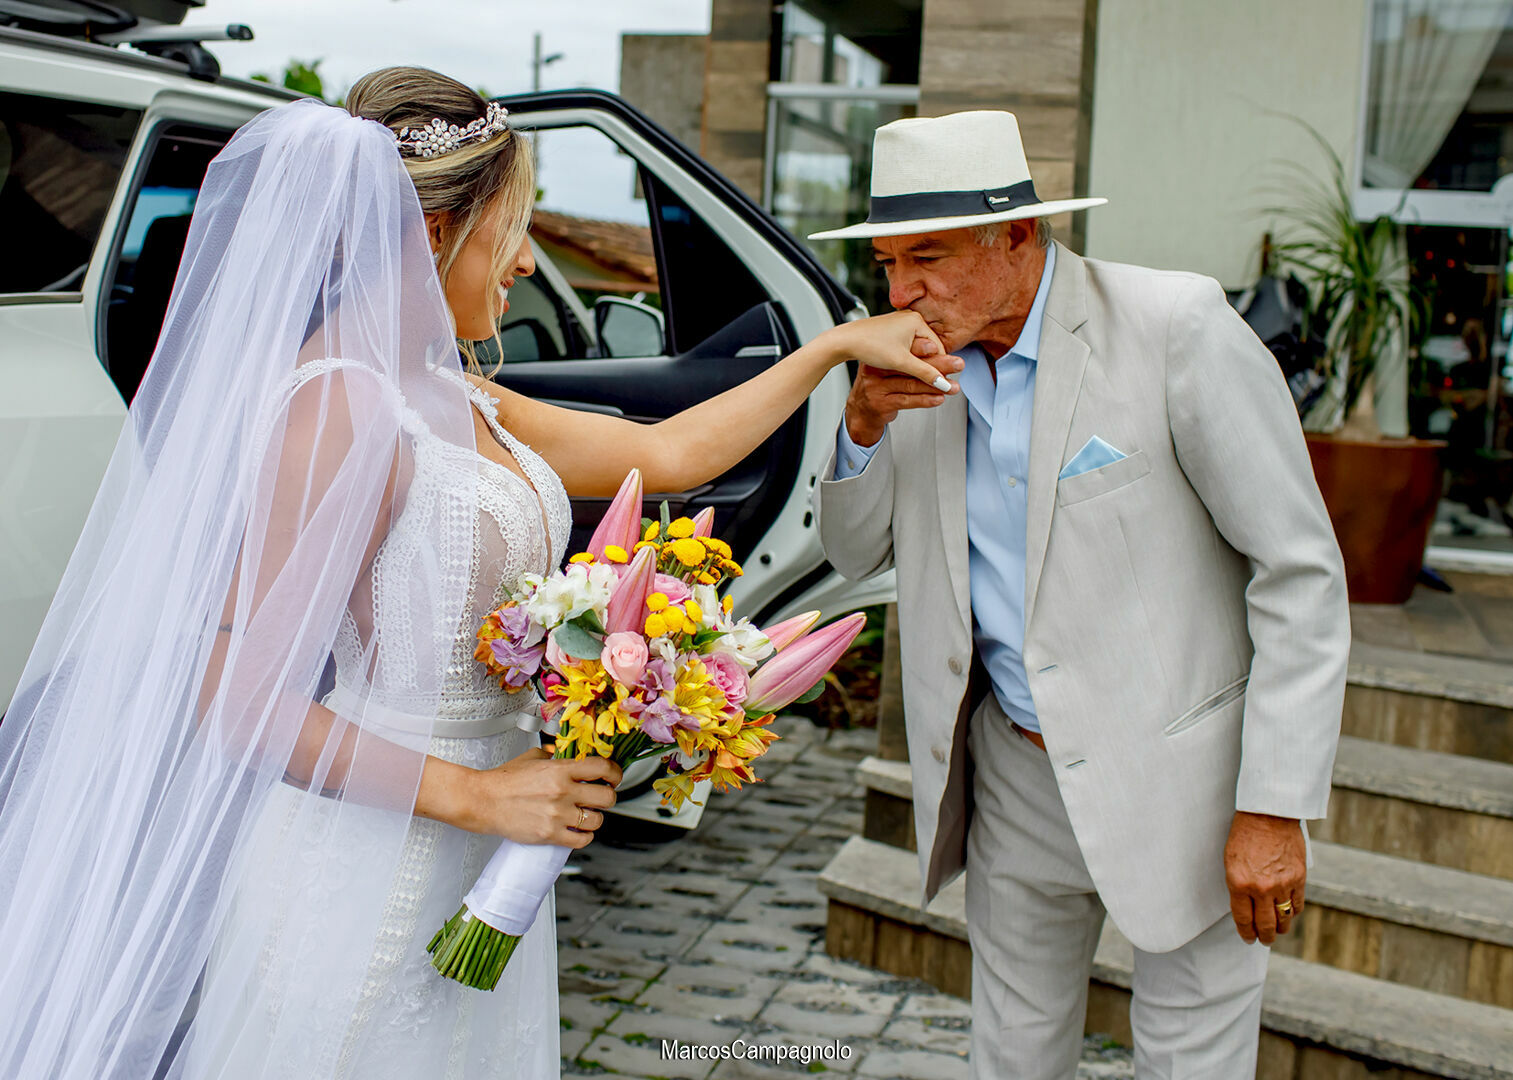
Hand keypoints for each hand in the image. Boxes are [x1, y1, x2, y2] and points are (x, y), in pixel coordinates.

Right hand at [464, 748, 622, 848]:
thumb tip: (569, 754)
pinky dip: (584, 836)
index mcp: (560, 769)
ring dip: (595, 817)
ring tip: (585, 814)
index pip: (602, 768)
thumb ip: (554, 755)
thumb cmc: (504, 781)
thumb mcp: (532, 757)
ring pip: (597, 820)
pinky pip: (582, 839)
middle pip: (607, 797)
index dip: (614, 773)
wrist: (483, 801)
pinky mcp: (550, 834)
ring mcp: (557, 814)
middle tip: (600, 796)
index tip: (614, 777)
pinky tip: (577, 830)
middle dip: (608, 797)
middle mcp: (562, 791)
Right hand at [832, 312, 962, 446]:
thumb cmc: (881, 384)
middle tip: (958, 364)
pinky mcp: (881, 404)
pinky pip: (906, 401)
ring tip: (953, 387)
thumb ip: (908, 357)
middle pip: (910, 366)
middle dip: (938, 365)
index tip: (942, 349)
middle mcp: (875, 369)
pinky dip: (925, 400)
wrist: (861, 409)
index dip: (924, 349)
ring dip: (935, 386)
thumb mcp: (889, 366)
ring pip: (910, 384)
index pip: (904, 349)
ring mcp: (876, 387)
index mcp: (880, 355)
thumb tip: (939, 349)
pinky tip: (939, 398)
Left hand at [1224, 811, 1305, 944]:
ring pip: (1284, 918)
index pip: (1243, 919)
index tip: (1249, 938)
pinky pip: (1297, 905)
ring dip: (1281, 928)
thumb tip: (1245, 906)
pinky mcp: (1299, 878)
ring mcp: (1282, 885)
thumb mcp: (1231, 861)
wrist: (1268, 815)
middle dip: (1265, 936)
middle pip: (1266, 925)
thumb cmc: (1245, 834)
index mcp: (1239, 883)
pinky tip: (1289, 913)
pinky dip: (1293, 912)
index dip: (1247, 933)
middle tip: (1264, 940)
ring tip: (1278, 931)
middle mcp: (1261, 888)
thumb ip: (1238, 886)